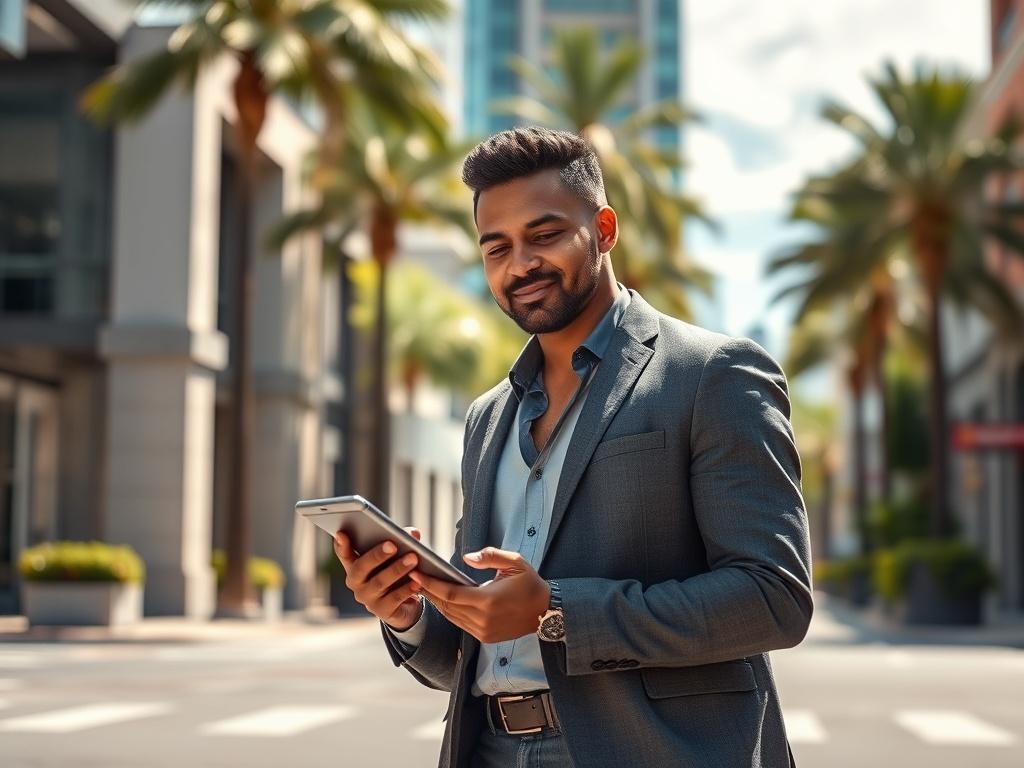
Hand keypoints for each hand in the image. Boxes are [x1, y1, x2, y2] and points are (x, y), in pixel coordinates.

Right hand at [333, 527, 423, 630]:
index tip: (341, 533)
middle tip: (392, 544)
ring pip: (380, 582)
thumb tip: (412, 533)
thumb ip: (402, 541)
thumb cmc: (396, 573)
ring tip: (413, 558)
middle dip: (377, 555)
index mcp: (355, 565)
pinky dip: (406, 589)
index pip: (344, 554)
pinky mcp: (382, 611)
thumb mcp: (397, 556)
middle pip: (361, 567)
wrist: (404, 604)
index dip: (341, 545)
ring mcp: (367, 598)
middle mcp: (356, 582)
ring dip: (397, 569)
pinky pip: (394, 598)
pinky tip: (417, 581)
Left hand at [409, 547, 549, 643]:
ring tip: (424, 587)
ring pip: (451, 616)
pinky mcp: (485, 637)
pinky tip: (443, 600)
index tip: (416, 573)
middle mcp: (483, 619)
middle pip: (446, 605)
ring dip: (437, 602)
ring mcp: (483, 631)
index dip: (431, 583)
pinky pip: (460, 624)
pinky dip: (449, 612)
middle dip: (429, 592)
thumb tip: (466, 557)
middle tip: (413, 578)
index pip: (450, 592)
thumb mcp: (515, 562)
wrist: (546, 612)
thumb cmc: (530, 584)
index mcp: (488, 600)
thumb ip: (490, 556)